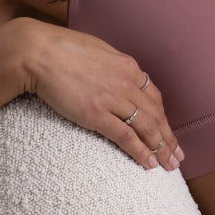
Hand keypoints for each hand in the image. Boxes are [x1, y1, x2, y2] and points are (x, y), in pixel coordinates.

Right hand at [8, 17, 182, 172]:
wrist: (36, 51)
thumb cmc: (60, 49)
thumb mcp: (98, 52)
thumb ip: (112, 67)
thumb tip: (116, 76)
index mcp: (128, 67)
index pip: (154, 98)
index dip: (164, 118)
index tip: (170, 133)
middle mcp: (127, 83)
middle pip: (156, 116)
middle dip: (169, 139)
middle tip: (178, 157)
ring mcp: (113, 99)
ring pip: (147, 128)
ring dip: (161, 149)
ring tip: (169, 165)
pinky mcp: (97, 114)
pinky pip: (126, 137)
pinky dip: (141, 152)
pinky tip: (149, 164)